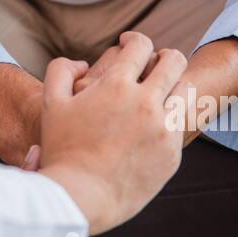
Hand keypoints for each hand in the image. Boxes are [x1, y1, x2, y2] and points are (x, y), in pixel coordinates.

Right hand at [38, 34, 189, 234]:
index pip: (140, 45)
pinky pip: (181, 126)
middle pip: (174, 62)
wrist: (80, 197)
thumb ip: (61, 70)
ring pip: (186, 91)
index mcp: (117, 85)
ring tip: (162, 91)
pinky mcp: (172, 154)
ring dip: (175, 85)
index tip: (128, 44)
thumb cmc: (62, 149)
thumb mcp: (51, 103)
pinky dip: (170, 118)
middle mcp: (146, 103)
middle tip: (154, 62)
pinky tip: (156, 124)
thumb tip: (82, 62)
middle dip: (165, 56)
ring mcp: (163, 129)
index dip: (134, 40)